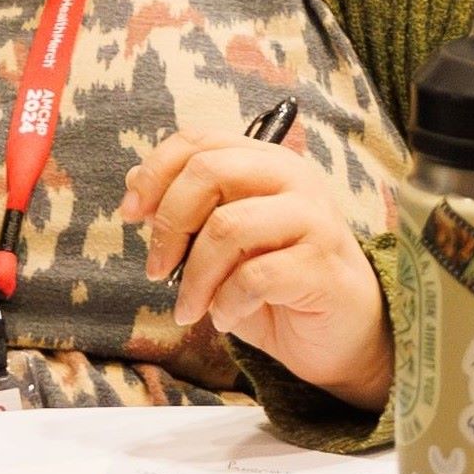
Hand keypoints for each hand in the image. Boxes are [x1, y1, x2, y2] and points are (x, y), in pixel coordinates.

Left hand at [122, 132, 389, 409]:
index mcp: (268, 163)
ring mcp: (314, 220)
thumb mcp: (225, 244)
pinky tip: (226, 319)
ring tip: (190, 308)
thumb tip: (137, 188)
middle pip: (209, 171)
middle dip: (169, 225)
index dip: (155, 173)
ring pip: (227, 227)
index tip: (131, 215)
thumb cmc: (279, 284)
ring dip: (194, 277)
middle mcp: (295, 179)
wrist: (342, 332)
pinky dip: (226, 304)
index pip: (200, 141)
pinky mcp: (323, 265)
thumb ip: (189, 212)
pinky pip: (253, 277)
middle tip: (155, 269)